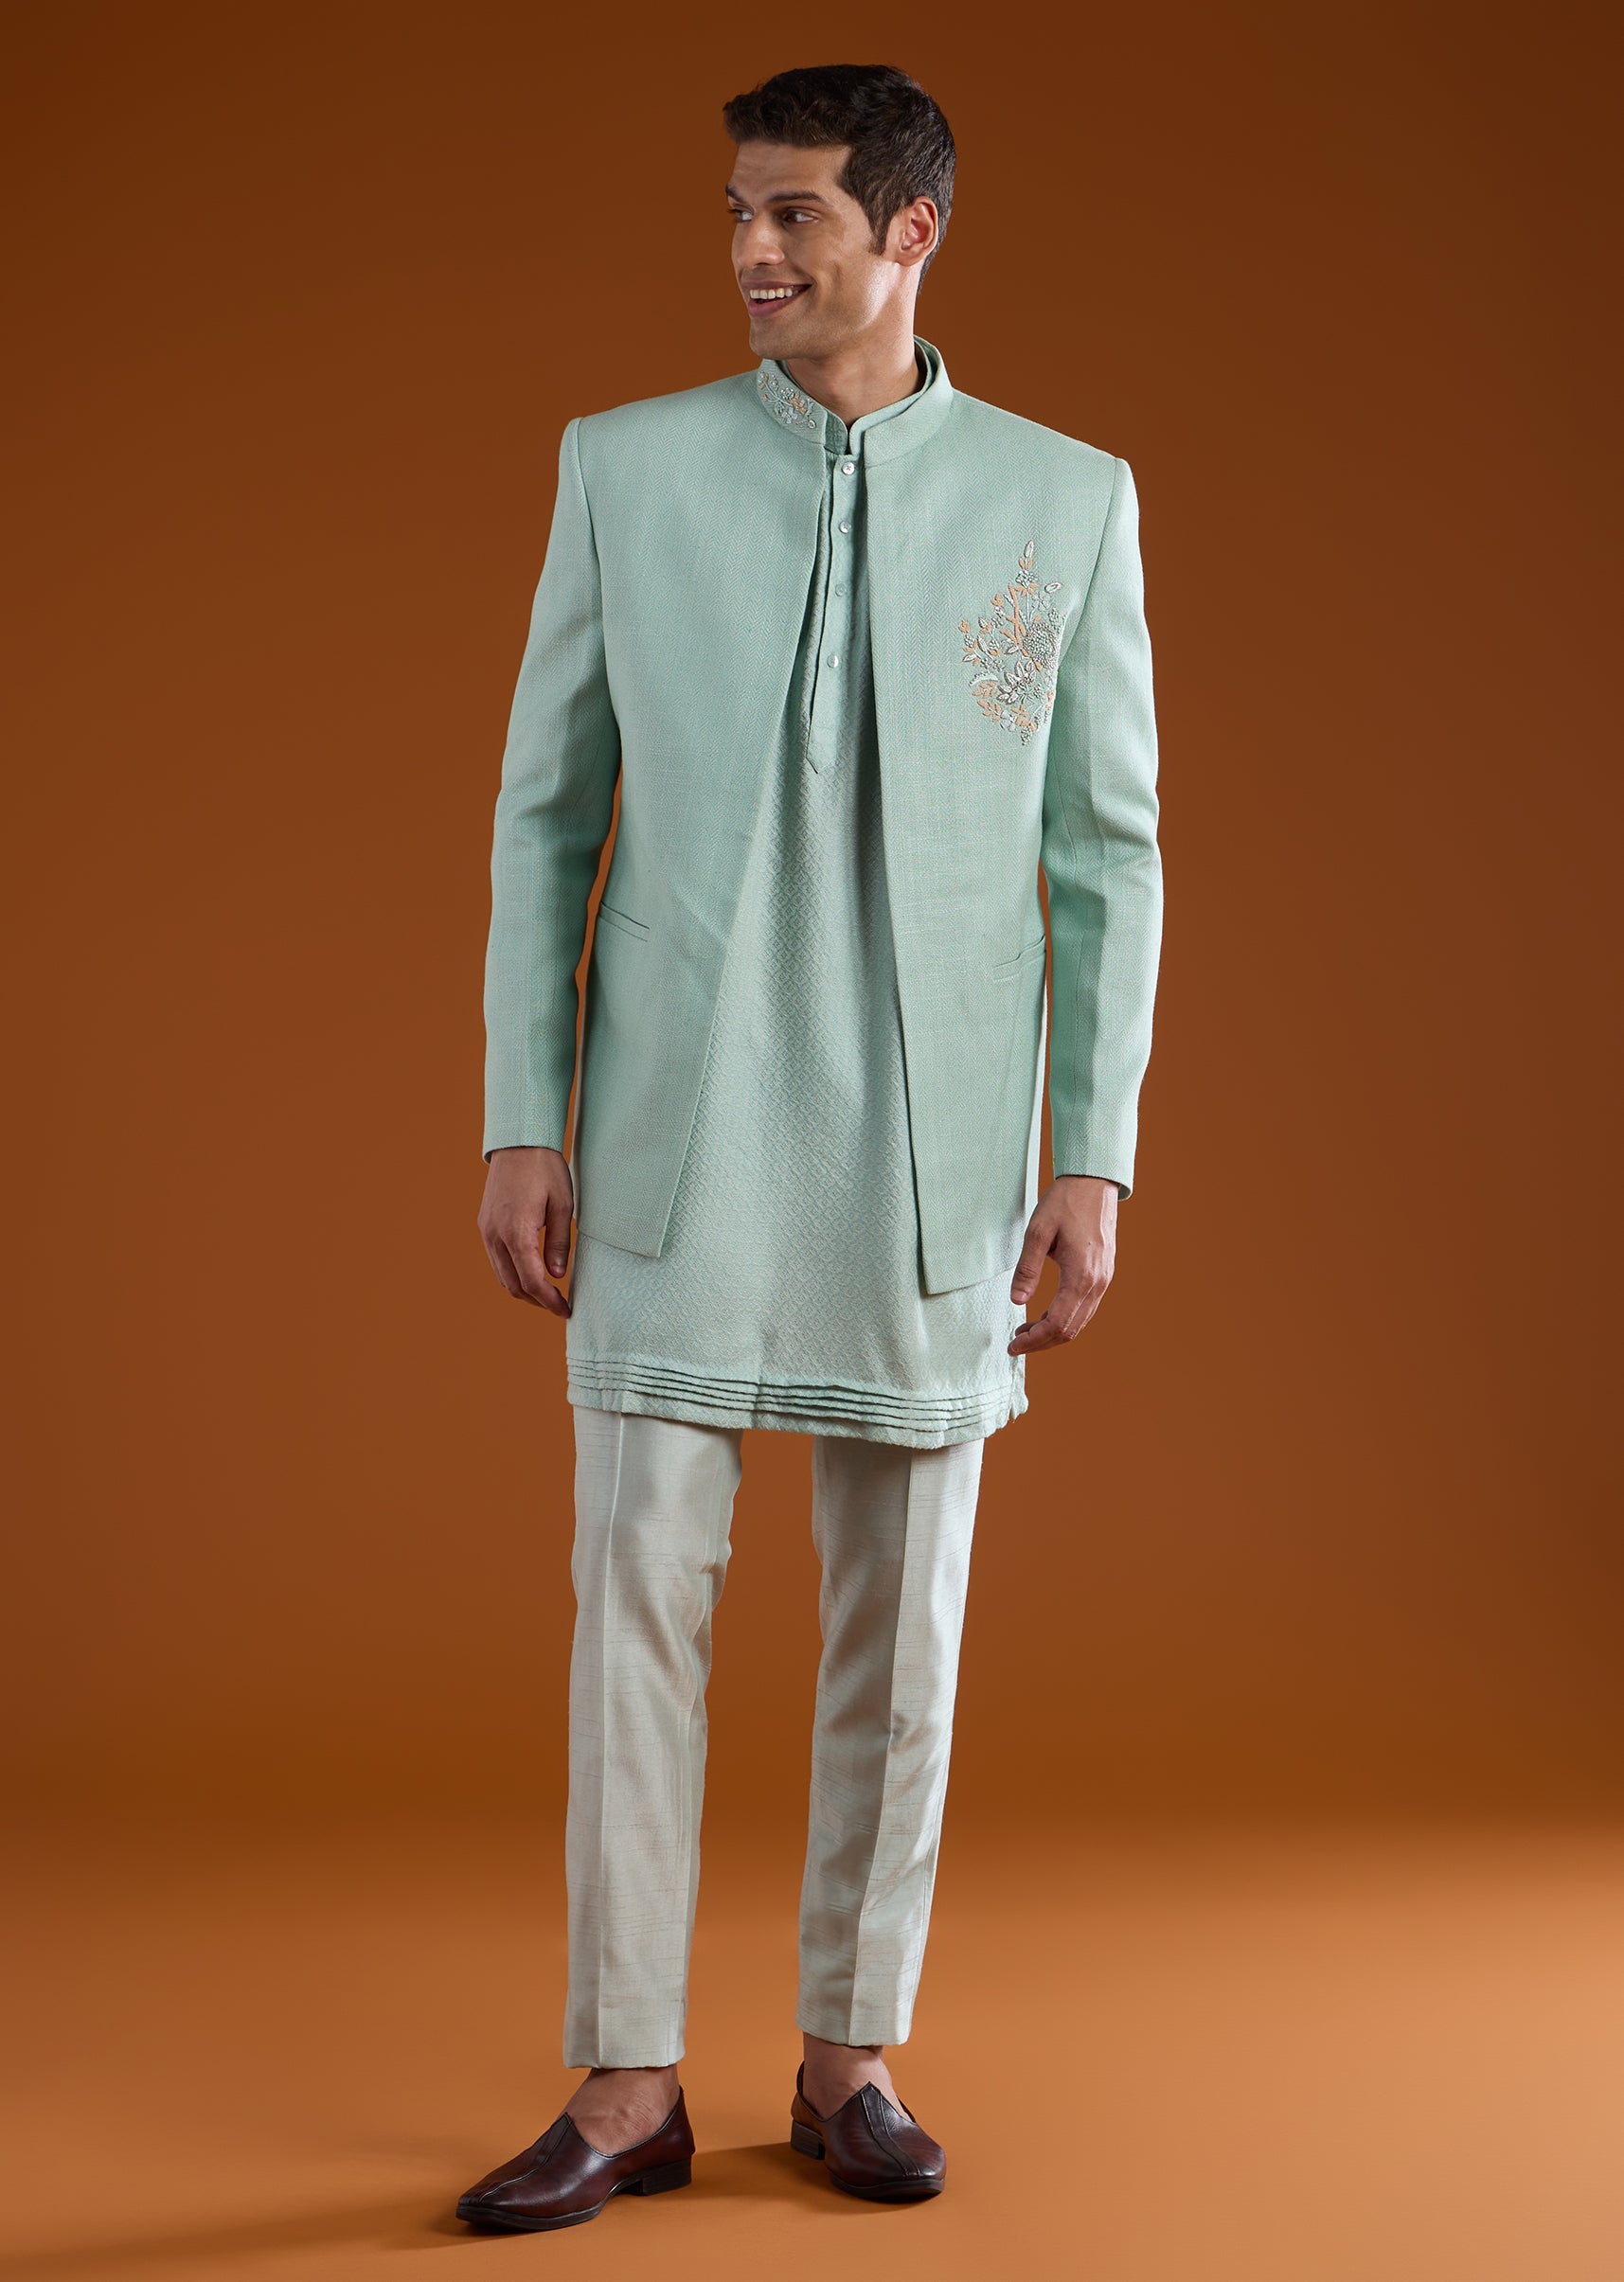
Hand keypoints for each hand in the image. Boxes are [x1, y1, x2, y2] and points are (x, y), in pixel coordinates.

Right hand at [477, 1146, 573, 1316]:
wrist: (519, 1142)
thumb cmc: (546, 1169)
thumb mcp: (563, 1205)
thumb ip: (560, 1243)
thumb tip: (557, 1275)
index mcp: (517, 1232)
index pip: (533, 1281)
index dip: (550, 1301)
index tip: (566, 1310)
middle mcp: (495, 1235)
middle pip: (513, 1286)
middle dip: (537, 1301)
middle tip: (559, 1304)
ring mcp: (486, 1231)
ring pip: (502, 1276)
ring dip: (524, 1289)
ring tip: (547, 1292)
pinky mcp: (484, 1225)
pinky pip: (496, 1260)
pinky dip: (513, 1273)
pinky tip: (531, 1271)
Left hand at [1007, 1175, 1116, 1354]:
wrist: (1094, 1182)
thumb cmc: (1065, 1203)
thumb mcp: (1037, 1232)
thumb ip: (1027, 1269)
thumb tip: (1016, 1301)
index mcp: (1081, 1275)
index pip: (1058, 1324)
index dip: (1034, 1341)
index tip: (1013, 1345)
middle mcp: (1097, 1283)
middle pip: (1070, 1329)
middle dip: (1041, 1342)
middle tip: (1015, 1343)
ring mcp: (1104, 1279)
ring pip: (1080, 1322)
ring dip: (1053, 1332)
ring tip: (1026, 1331)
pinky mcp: (1104, 1274)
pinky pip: (1086, 1308)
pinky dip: (1065, 1319)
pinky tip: (1045, 1315)